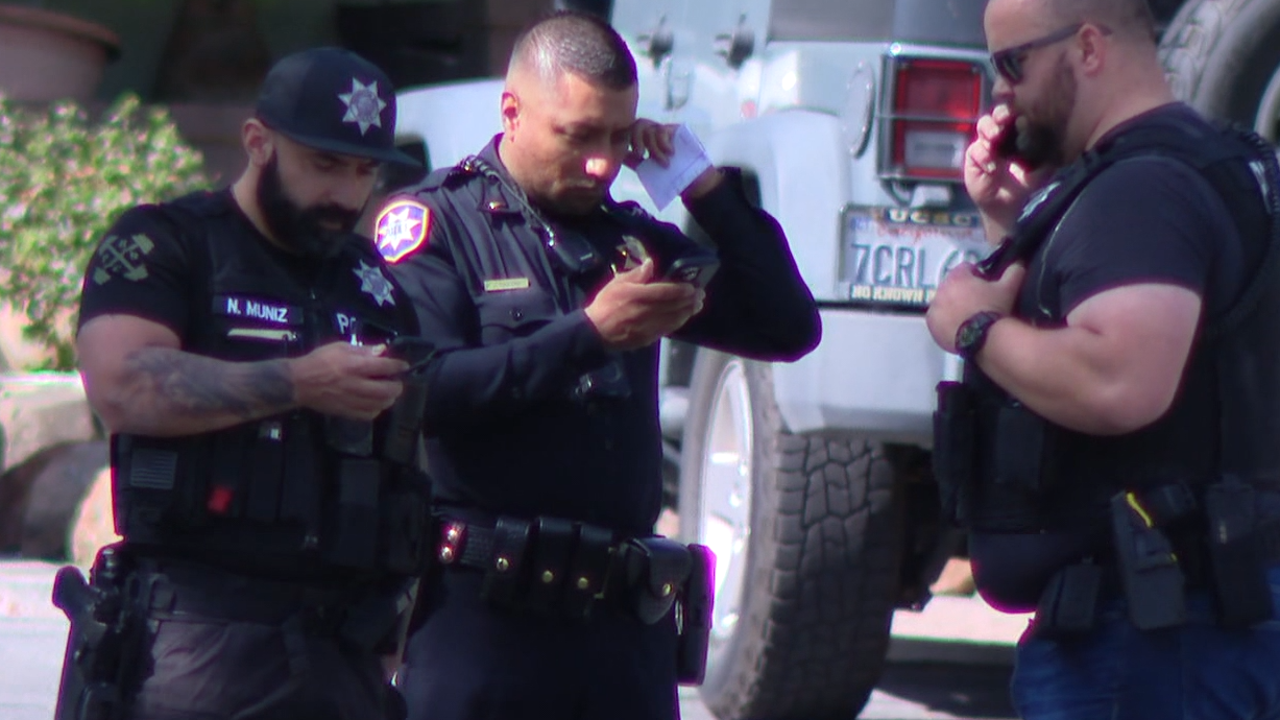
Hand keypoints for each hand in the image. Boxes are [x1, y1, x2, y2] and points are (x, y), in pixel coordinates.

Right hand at [288, 341, 407, 419]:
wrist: (298, 382)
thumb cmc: (319, 360)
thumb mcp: (340, 347)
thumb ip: (363, 350)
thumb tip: (382, 351)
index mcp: (354, 366)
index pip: (385, 367)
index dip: (398, 366)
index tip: (404, 366)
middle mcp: (356, 385)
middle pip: (387, 390)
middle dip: (397, 386)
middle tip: (397, 382)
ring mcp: (351, 401)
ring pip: (380, 405)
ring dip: (389, 399)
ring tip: (388, 393)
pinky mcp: (346, 412)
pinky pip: (368, 415)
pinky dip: (376, 410)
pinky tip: (375, 404)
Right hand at [584, 260, 705, 350]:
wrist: (595, 331)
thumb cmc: (606, 304)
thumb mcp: (617, 284)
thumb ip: (636, 274)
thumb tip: (651, 263)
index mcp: (638, 296)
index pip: (666, 292)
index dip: (682, 290)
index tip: (692, 286)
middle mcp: (646, 312)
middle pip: (674, 306)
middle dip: (689, 300)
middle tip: (700, 295)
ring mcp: (648, 326)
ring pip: (674, 319)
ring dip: (687, 312)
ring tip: (696, 305)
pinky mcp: (648, 337)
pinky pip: (668, 329)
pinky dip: (678, 322)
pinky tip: (683, 317)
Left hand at [623, 119, 723, 199]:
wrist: (693, 184)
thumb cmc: (670, 178)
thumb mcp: (648, 171)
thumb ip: (634, 162)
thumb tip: (618, 155)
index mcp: (644, 141)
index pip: (630, 131)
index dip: (626, 138)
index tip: (634, 154)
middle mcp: (654, 133)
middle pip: (638, 124)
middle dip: (636, 139)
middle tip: (640, 155)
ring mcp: (665, 130)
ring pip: (649, 128)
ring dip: (654, 147)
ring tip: (664, 163)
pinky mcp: (677, 130)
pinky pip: (662, 130)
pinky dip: (663, 142)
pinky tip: (670, 152)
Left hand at [926, 262, 1025, 352]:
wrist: (985, 338)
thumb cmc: (994, 310)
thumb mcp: (1009, 288)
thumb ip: (1013, 272)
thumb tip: (1017, 264)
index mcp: (957, 277)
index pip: (965, 268)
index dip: (976, 276)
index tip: (984, 285)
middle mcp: (941, 289)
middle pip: (952, 286)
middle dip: (962, 291)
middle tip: (977, 303)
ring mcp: (934, 307)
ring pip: (944, 302)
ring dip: (952, 306)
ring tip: (968, 317)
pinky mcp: (931, 324)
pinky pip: (937, 319)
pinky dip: (945, 321)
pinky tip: (959, 327)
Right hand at [964, 105, 1049, 238]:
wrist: (1006, 204)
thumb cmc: (1024, 182)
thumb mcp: (1041, 171)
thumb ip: (1048, 158)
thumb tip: (1056, 144)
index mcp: (1017, 131)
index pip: (1015, 112)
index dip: (1015, 104)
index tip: (1020, 105)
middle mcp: (1000, 133)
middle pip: (996, 114)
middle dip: (1000, 113)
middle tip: (1004, 119)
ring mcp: (985, 143)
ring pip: (983, 125)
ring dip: (988, 129)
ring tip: (995, 138)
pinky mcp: (973, 157)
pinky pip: (975, 150)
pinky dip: (983, 156)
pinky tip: (992, 167)